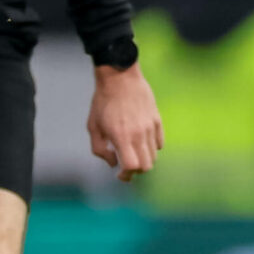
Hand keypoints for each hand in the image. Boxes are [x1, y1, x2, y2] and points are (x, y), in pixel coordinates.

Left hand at [87, 60, 162, 180]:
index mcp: (121, 137)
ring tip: (132, 153)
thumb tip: (113, 163)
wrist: (120, 78)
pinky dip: (151, 148)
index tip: (119, 174)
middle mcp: (139, 134)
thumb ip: (100, 150)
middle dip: (136, 171)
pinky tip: (140, 142)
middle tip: (126, 167)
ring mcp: (150, 127)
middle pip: (146, 166)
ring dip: (143, 160)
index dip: (126, 175)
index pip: (132, 166)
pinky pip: (160, 143)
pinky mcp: (157, 121)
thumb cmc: (103, 103)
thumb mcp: (93, 127)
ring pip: (154, 156)